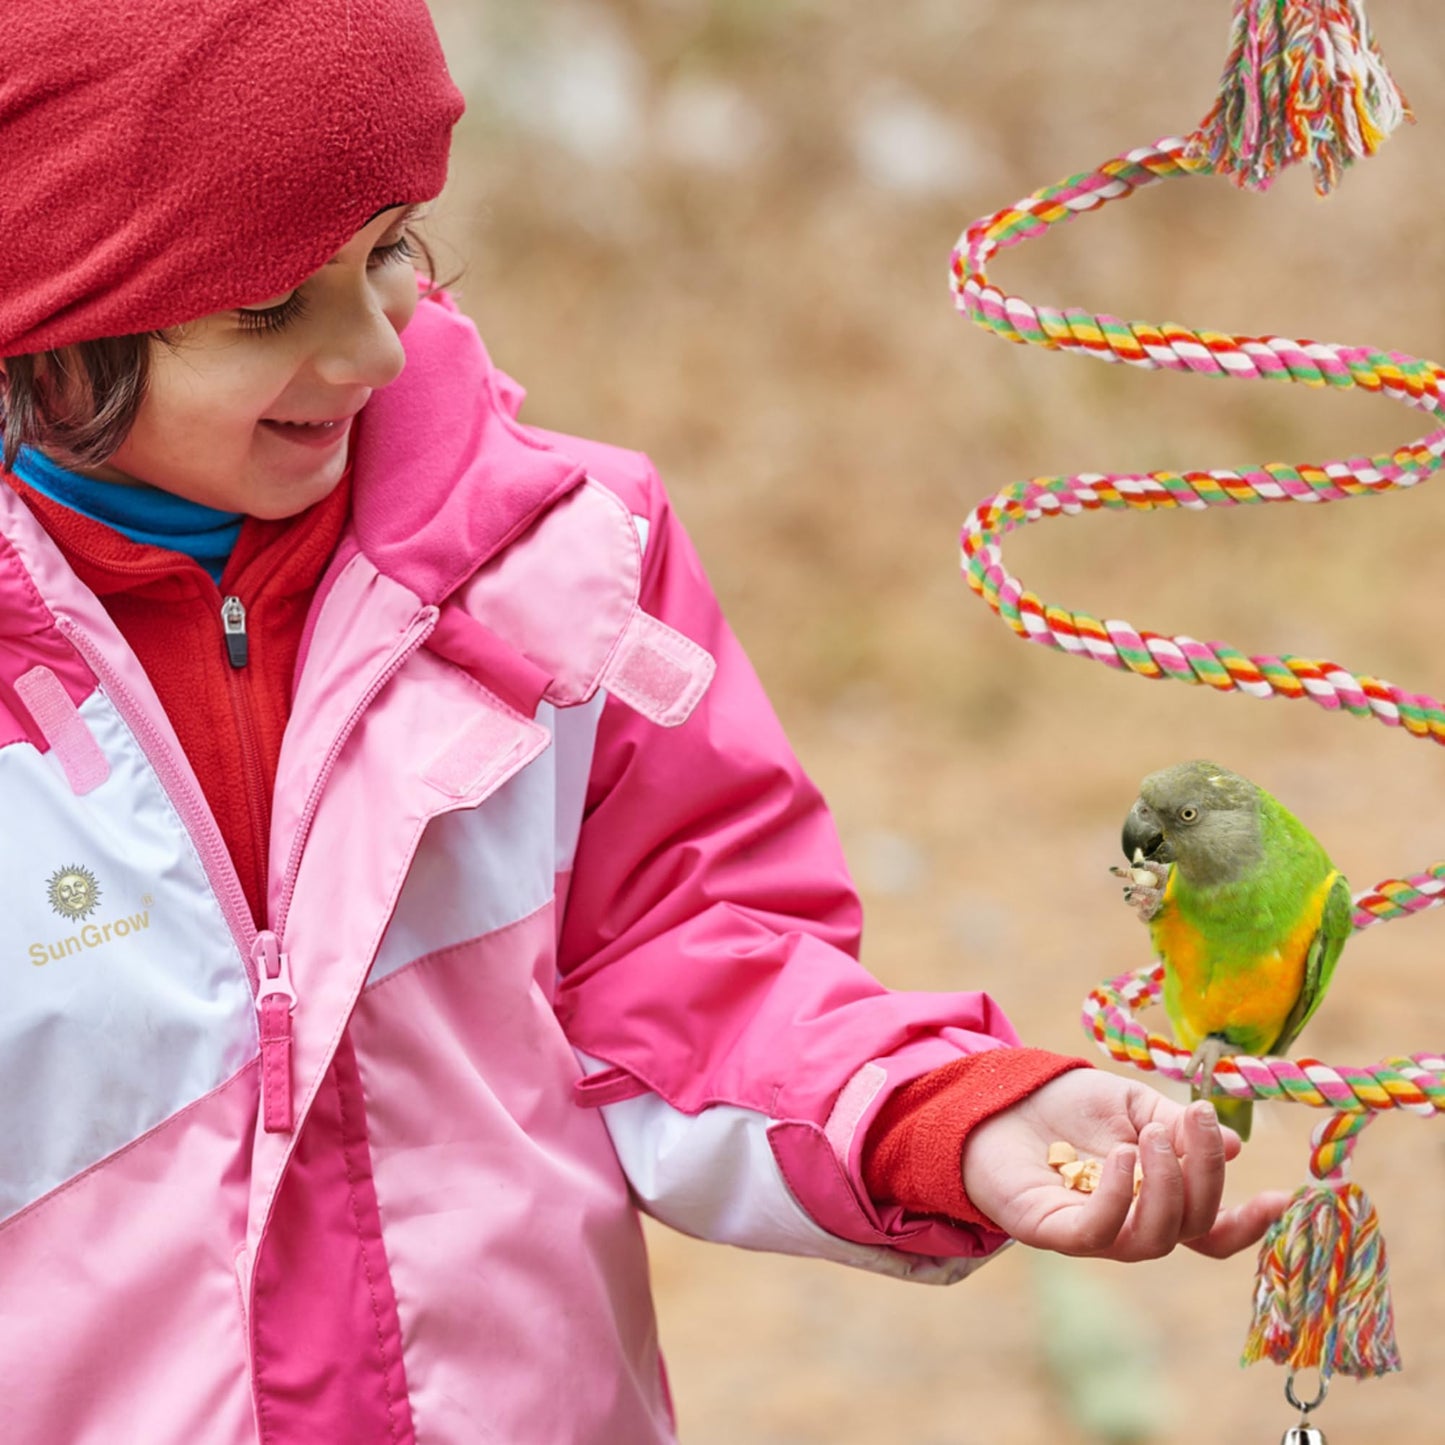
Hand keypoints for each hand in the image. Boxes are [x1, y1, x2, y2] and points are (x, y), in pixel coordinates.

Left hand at [960, 1069, 1288, 1261]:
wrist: (998, 1097)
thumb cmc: (1066, 1104)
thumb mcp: (1131, 1104)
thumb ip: (1175, 1126)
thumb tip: (1232, 1143)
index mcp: (1158, 1197)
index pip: (1212, 1229)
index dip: (1249, 1224)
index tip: (1280, 1197)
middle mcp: (1132, 1224)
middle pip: (1191, 1226)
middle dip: (1203, 1174)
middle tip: (1194, 1122)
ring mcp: (1095, 1233)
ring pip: (1152, 1238)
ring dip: (1164, 1185)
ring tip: (1149, 1136)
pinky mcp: (1053, 1232)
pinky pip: (1097, 1231)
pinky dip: (1117, 1196)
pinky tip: (1117, 1156)